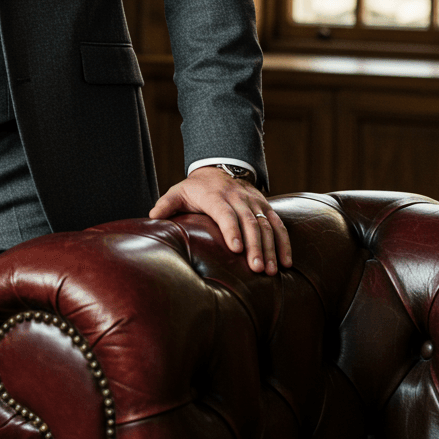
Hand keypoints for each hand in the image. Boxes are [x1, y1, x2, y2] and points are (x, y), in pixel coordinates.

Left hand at [148, 166, 291, 274]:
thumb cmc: (195, 188)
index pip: (225, 213)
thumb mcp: (178, 192)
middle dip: (254, 246)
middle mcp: (238, 198)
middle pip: (249, 222)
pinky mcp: (266, 207)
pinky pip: (278, 225)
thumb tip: (152, 216)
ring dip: (271, 248)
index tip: (236, 249)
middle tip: (256, 269)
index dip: (231, 230)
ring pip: (266, 225)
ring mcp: (254, 203)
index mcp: (216, 196)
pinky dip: (284, 243)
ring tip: (271, 271)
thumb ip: (166, 204)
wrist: (219, 168)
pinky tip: (286, 263)